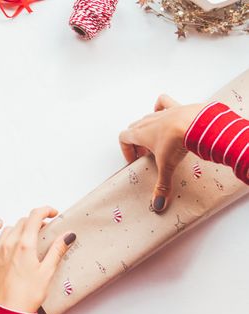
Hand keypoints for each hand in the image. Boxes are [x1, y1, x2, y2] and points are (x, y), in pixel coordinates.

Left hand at [0, 206, 75, 312]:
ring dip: (20, 227)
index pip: (35, 217)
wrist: (8, 313)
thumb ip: (57, 250)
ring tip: (28, 234)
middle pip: (24, 222)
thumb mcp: (47, 272)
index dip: (45, 210)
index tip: (52, 213)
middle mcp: (9, 244)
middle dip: (36, 221)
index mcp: (25, 245)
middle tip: (45, 229)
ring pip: (9, 229)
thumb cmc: (27, 296)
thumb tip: (68, 235)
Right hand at [119, 95, 205, 211]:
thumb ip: (162, 186)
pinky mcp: (176, 107)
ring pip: (147, 117)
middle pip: (134, 128)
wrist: (196, 124)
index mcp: (140, 134)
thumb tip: (158, 206)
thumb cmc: (176, 142)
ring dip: (148, 127)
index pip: (123, 137)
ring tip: (158, 139)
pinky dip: (160, 106)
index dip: (126, 149)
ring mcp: (162, 113)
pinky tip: (165, 114)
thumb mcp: (167, 167)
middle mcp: (148, 121)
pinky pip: (162, 101)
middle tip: (147, 154)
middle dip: (138, 142)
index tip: (135, 160)